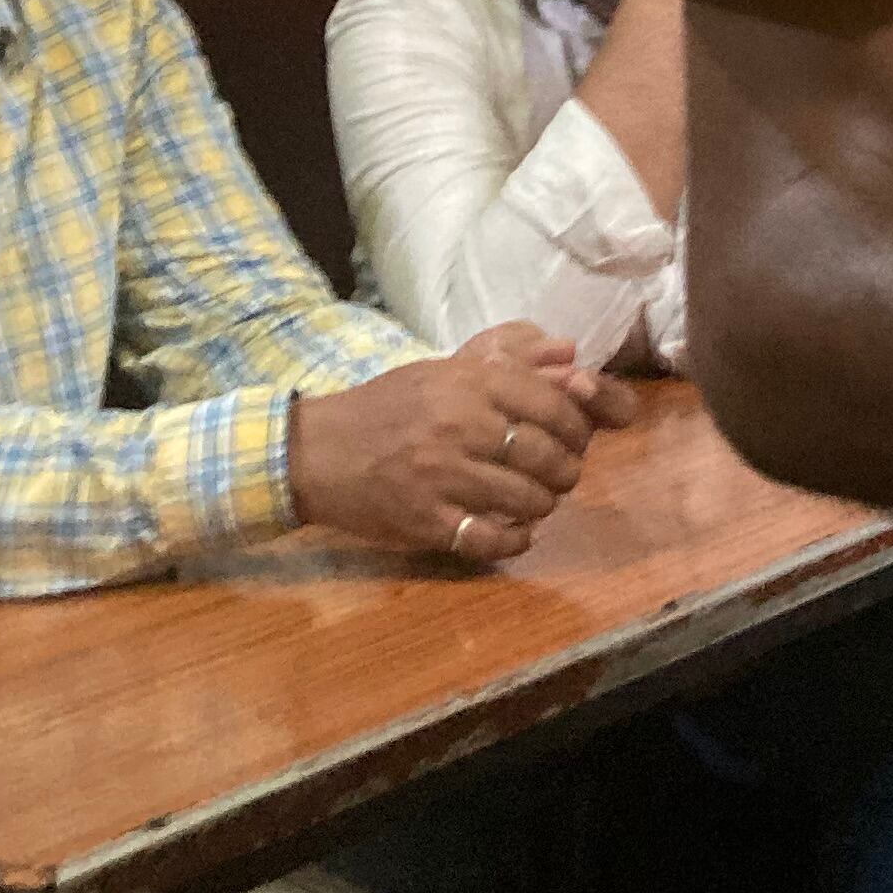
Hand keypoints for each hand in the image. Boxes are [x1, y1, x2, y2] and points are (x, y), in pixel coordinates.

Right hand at [287, 323, 636, 562]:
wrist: (317, 451)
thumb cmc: (387, 406)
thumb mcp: (443, 369)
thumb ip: (509, 358)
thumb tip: (570, 352)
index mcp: (466, 384)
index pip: (550, 403)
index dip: (576, 424)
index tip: (575, 436)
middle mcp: (458, 426)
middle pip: (545, 454)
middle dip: (566, 468)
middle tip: (562, 473)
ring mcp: (441, 477)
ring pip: (525, 498)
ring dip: (543, 504)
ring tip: (540, 501)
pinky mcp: (425, 521)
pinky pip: (489, 539)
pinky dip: (515, 540)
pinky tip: (517, 533)